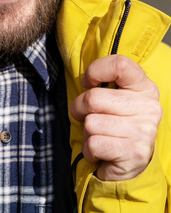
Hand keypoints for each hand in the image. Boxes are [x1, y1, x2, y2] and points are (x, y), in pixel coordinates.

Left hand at [70, 55, 161, 180]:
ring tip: (100, 137)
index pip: (120, 65)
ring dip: (86, 134)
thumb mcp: (114, 97)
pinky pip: (93, 145)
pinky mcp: (135, 154)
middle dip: (80, 109)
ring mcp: (144, 131)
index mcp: (145, 87)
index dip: (95, 71)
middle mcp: (149, 107)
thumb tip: (85, 81)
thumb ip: (103, 84)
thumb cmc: (115, 123)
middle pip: (93, 98)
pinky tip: (101, 153)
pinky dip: (89, 151)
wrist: (129, 163)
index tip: (87, 83)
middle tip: (88, 118)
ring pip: (90, 124)